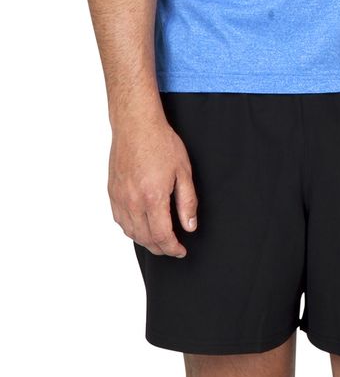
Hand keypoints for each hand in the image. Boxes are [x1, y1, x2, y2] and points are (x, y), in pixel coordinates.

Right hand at [108, 112, 197, 257]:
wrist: (136, 125)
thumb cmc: (161, 143)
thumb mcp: (183, 172)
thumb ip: (187, 202)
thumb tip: (189, 226)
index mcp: (153, 197)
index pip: (161, 235)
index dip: (172, 248)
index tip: (180, 250)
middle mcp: (133, 201)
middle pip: (145, 238)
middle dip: (160, 248)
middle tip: (172, 248)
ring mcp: (120, 197)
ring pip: (130, 232)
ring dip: (145, 241)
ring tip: (158, 241)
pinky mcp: (112, 192)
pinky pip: (119, 220)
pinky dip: (131, 229)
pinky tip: (140, 227)